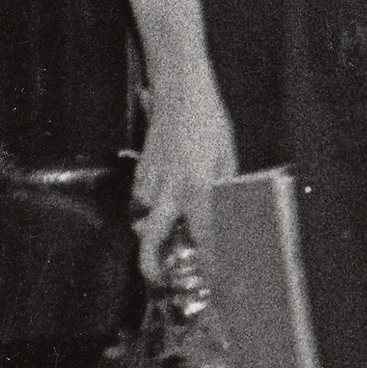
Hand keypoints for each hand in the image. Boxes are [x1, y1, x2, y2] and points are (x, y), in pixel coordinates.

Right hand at [130, 76, 237, 281]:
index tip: (213, 278)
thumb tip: (225, 214)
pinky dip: (148, 207)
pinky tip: (162, 203)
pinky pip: (140, 199)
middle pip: (151, 237)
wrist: (180, 90)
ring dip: (152, 230)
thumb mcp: (226, 157)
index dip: (208, 261)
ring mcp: (149, 180)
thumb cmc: (208, 121)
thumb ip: (223, 189)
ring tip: (166, 235)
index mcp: (196, 187)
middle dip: (151, 263)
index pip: (202, 235)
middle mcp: (168, 189)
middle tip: (157, 278)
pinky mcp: (139, 170)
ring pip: (142, 218)